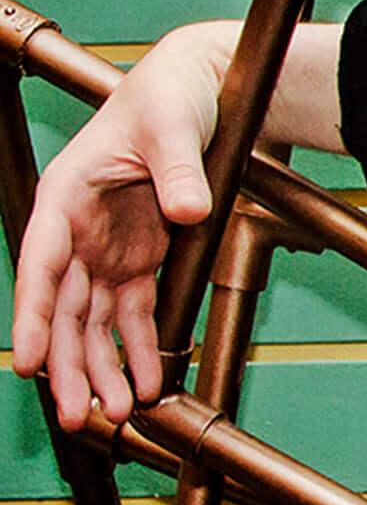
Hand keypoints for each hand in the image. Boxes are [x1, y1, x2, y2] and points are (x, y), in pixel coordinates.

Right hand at [9, 21, 235, 428]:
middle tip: (78, 415)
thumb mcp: (174, 125)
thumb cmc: (171, 97)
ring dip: (101, 368)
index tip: (28, 361)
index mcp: (66, 196)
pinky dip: (139, 348)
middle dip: (67, 365)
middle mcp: (77, 231)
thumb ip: (178, 168)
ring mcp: (106, 250)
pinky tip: (146, 384)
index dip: (32, 315)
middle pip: (63, 309)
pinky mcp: (139, 260)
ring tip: (114, 415)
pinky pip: (133, 314)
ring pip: (93, 322)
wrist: (199, 88)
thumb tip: (188, 208)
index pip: (40, 265)